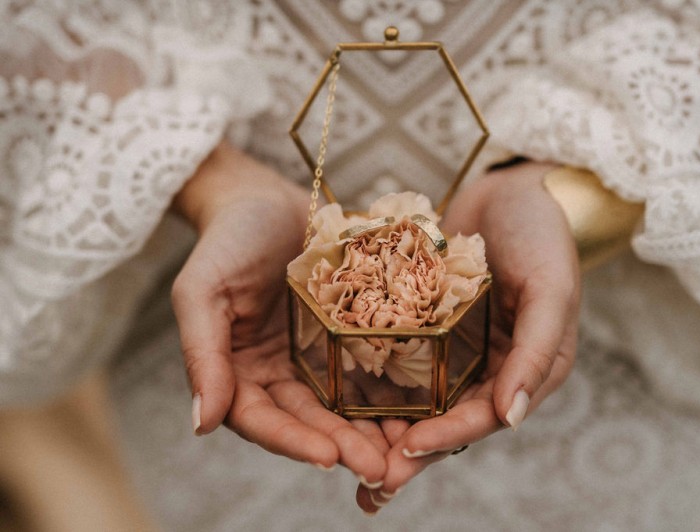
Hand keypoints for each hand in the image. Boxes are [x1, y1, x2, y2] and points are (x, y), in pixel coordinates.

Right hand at [171, 142, 388, 484]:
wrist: (265, 199)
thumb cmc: (227, 240)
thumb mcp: (202, 291)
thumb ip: (202, 355)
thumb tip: (202, 424)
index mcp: (239, 373)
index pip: (262, 419)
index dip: (293, 441)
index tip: (328, 457)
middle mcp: (280, 374)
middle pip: (310, 420)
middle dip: (344, 445)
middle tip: (380, 468)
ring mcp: (316, 357)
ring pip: (345, 402)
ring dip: (373, 429)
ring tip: (409, 449)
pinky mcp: (348, 335)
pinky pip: (371, 365)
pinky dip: (393, 389)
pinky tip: (423, 404)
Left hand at [356, 161, 579, 511]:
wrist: (514, 188)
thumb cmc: (543, 234)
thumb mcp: (551, 289)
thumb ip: (538, 352)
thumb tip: (511, 419)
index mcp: (527, 370)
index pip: (483, 416)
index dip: (446, 438)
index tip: (406, 452)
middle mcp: (490, 367)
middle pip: (446, 419)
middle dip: (408, 450)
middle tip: (367, 481)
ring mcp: (457, 347)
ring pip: (419, 397)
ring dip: (386, 427)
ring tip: (345, 453)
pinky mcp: (428, 324)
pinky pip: (401, 356)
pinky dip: (376, 378)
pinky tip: (339, 395)